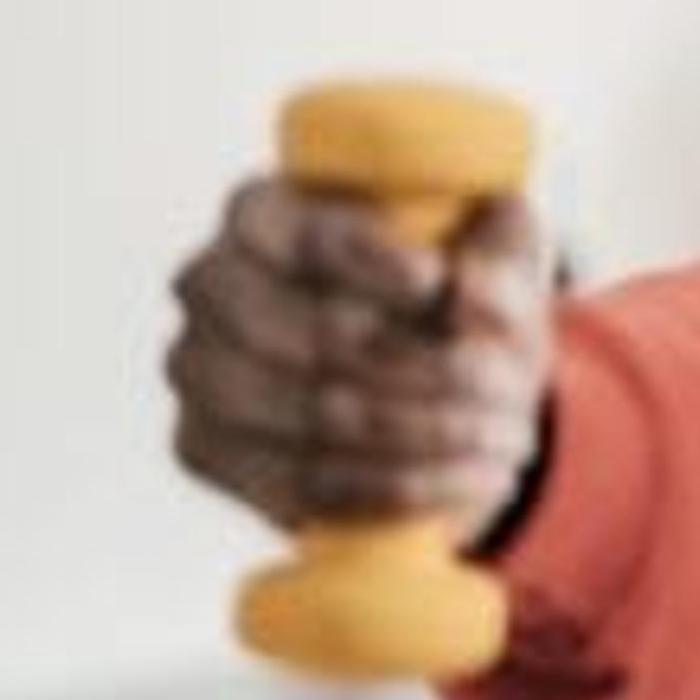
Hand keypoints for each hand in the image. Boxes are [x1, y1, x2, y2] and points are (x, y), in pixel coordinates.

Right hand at [166, 179, 554, 544]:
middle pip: (306, 335)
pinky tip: (464, 476)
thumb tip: (468, 287)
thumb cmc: (460, 298)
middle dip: (420, 367)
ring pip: (310, 414)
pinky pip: (301, 482)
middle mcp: (209, 284)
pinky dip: (396, 485)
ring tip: (502, 437)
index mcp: (264, 213)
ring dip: (422, 432)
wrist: (433, 383)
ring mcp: (197, 369)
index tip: (437, 283)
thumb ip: (499, 262)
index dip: (368, 263)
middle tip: (502, 385)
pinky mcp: (203, 447)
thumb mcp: (502, 260)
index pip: (300, 236)